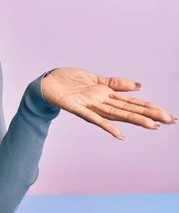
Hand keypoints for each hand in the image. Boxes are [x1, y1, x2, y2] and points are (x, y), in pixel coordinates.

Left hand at [41, 68, 176, 139]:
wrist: (46, 82)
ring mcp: (90, 106)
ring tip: (152, 126)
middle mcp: (101, 103)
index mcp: (106, 95)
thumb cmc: (69, 81)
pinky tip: (119, 133)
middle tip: (169, 122)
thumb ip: (115, 83)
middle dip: (148, 115)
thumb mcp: (95, 78)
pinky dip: (106, 125)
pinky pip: (93, 118)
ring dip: (133, 120)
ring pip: (116, 115)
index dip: (149, 108)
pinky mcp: (77, 107)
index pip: (132, 103)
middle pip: (128, 110)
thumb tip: (139, 86)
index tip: (168, 116)